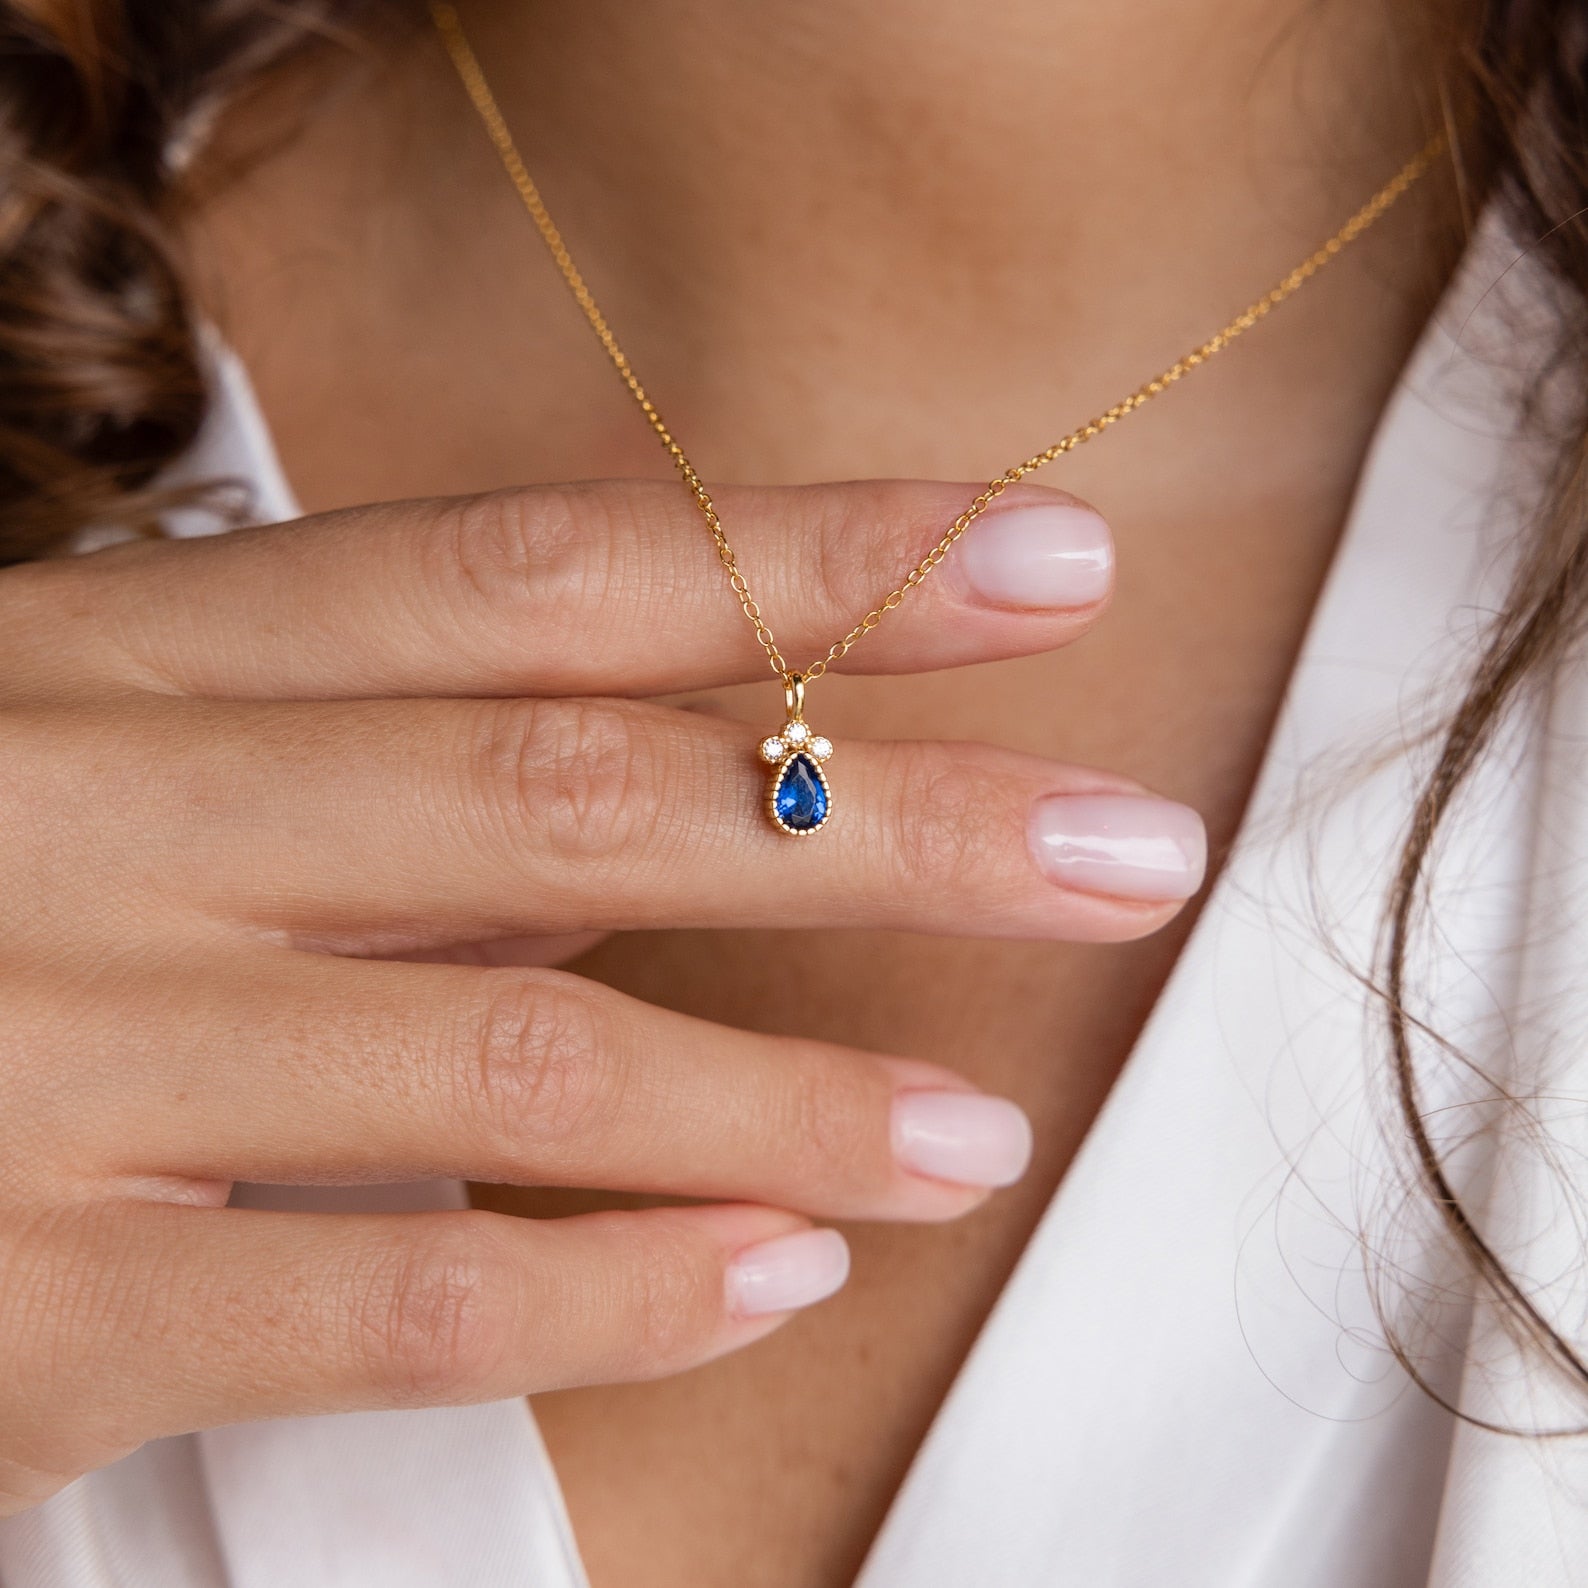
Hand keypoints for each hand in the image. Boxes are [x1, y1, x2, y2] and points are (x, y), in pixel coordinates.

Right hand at [0, 476, 1202, 1512]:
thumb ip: (385, 782)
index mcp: (143, 668)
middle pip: (574, 791)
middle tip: (1123, 845)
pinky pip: (375, 1301)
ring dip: (784, 1097)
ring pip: (510, 1063)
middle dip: (882, 818)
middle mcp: (106, 826)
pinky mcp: (23, 1298)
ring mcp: (58, 1058)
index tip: (1037, 561)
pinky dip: (604, 1294)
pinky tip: (773, 1276)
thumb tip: (678, 780)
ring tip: (973, 1129)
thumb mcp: (136, 771)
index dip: (810, 559)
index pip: (540, 572)